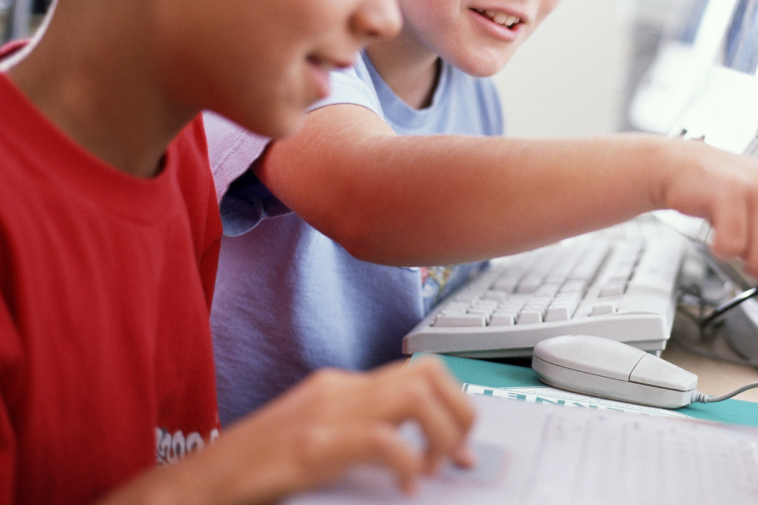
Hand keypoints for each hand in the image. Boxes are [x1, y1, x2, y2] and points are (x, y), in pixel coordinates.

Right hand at [102, 356, 473, 504]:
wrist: (192, 487)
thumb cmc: (252, 474)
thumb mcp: (316, 444)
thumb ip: (360, 438)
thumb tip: (417, 456)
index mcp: (339, 388)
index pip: (418, 371)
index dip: (454, 404)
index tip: (463, 445)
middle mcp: (337, 390)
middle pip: (428, 372)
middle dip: (460, 412)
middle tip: (461, 457)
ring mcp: (323, 414)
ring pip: (413, 392)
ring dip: (441, 432)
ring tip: (437, 469)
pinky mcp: (308, 446)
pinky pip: (380, 438)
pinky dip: (406, 461)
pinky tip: (407, 487)